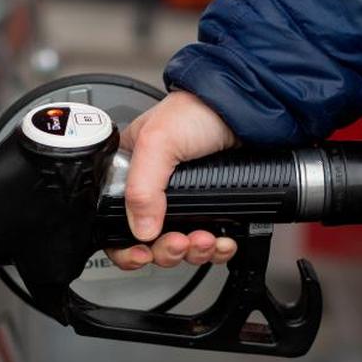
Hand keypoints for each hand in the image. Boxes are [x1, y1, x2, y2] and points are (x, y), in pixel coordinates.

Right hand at [106, 90, 239, 269]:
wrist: (246, 108)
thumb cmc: (198, 109)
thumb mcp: (159, 141)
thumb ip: (142, 187)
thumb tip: (141, 229)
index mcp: (130, 173)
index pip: (115, 222)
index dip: (126, 246)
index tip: (141, 253)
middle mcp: (155, 190)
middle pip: (150, 242)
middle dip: (167, 250)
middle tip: (180, 243)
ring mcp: (186, 201)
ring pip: (181, 246)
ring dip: (193, 251)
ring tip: (204, 239)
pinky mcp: (214, 207)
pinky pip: (211, 243)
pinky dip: (217, 248)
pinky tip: (222, 241)